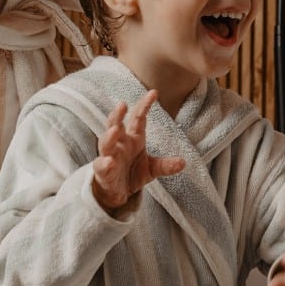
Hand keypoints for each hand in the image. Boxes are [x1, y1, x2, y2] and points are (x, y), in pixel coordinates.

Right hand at [92, 90, 185, 213]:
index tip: (153, 93)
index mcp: (133, 138)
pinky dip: (104, 163)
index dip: (144, 105)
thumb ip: (165, 165)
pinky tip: (109, 162)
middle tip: (122, 104)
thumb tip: (183, 163)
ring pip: (106, 142)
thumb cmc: (132, 173)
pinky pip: (101, 166)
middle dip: (117, 115)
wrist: (117, 193)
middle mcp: (120, 143)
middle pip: (115, 124)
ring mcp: (109, 156)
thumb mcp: (152, 169)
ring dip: (109, 136)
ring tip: (115, 130)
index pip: (138, 118)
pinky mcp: (102, 172)